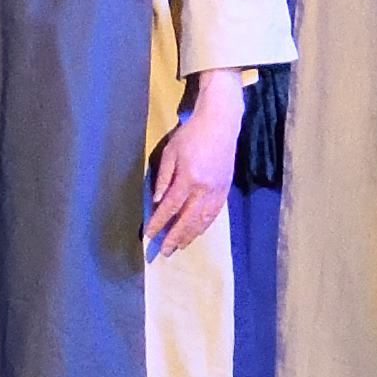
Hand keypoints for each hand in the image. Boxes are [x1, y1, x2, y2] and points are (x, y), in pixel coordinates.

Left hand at [147, 98, 238, 262]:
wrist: (220, 124)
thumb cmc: (191, 135)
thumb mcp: (170, 152)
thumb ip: (163, 178)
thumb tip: (157, 201)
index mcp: (188, 179)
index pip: (170, 207)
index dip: (159, 223)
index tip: (150, 235)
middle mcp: (204, 189)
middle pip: (188, 219)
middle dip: (175, 237)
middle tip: (165, 252)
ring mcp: (217, 191)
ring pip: (203, 220)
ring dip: (191, 235)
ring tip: (180, 246)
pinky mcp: (225, 190)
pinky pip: (215, 214)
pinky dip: (205, 226)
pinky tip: (197, 232)